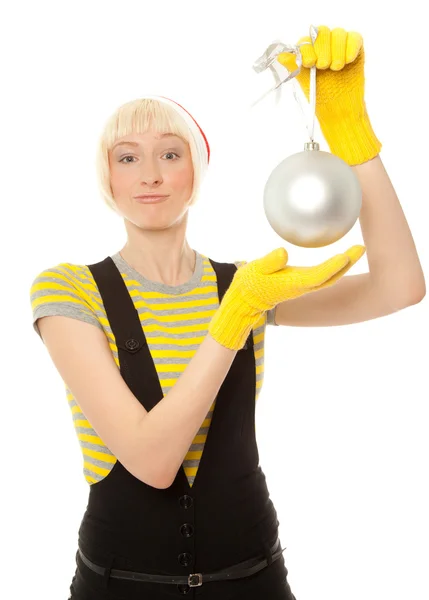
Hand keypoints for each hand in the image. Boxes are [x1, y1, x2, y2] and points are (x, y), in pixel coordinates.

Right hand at [209, 244, 365, 349]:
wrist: (245, 301)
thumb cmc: (249, 284)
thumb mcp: (254, 269)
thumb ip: (269, 262)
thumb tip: (284, 253)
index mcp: (293, 284)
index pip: (318, 275)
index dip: (333, 266)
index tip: (346, 255)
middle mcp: (302, 286)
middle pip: (331, 277)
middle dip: (347, 263)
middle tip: (361, 248)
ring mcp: (303, 285)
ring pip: (329, 277)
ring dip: (345, 265)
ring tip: (357, 249)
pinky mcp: (301, 282)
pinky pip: (323, 275)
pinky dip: (335, 266)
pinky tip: (340, 256)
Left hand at [277, 25, 380, 165]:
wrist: (340, 111)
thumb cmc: (321, 98)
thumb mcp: (304, 82)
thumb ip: (294, 67)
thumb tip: (280, 56)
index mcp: (309, 52)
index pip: (306, 39)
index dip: (307, 48)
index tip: (309, 63)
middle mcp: (324, 46)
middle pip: (322, 32)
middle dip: (321, 49)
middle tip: (322, 67)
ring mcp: (340, 46)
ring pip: (338, 33)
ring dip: (336, 51)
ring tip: (336, 69)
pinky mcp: (356, 49)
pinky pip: (354, 38)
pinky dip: (350, 47)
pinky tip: (347, 61)